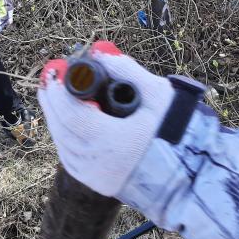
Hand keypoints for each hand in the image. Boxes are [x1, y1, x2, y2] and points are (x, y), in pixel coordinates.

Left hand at [37, 41, 173, 196]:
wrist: (191, 173)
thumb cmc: (177, 132)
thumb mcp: (158, 96)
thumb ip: (128, 71)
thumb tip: (102, 53)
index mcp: (112, 141)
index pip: (71, 115)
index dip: (58, 93)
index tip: (56, 72)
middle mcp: (98, 163)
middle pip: (61, 130)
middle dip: (51, 103)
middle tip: (48, 81)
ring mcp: (97, 177)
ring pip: (63, 146)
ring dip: (56, 120)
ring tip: (54, 98)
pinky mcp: (100, 184)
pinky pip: (71, 159)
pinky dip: (65, 139)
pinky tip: (67, 125)